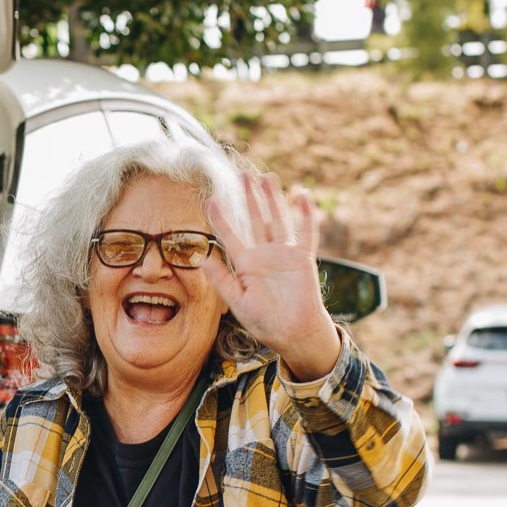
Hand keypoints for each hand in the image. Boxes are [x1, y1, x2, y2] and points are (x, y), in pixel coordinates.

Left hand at [202, 173, 341, 380]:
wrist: (293, 333)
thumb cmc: (264, 321)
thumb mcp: (237, 301)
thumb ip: (220, 279)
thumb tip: (200, 258)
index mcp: (246, 264)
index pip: (230, 235)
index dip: (220, 217)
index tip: (210, 199)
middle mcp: (264, 254)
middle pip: (255, 219)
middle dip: (249, 197)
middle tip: (244, 174)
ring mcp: (284, 254)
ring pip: (278, 219)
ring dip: (273, 199)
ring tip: (267, 177)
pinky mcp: (303, 258)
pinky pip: (306, 232)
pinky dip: (305, 214)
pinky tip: (301, 194)